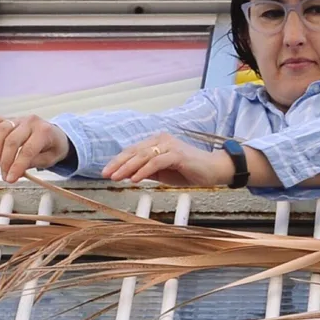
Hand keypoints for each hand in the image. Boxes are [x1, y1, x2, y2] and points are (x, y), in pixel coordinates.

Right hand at [0, 114, 70, 182]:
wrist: (57, 135)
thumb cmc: (53, 147)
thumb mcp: (50, 159)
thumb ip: (33, 163)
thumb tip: (16, 171)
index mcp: (44, 131)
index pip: (27, 150)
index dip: (17, 166)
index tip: (10, 178)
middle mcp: (31, 122)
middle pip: (12, 141)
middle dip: (6, 161)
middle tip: (5, 175)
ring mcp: (19, 118)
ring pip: (2, 130)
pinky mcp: (10, 119)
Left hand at [102, 134, 232, 186]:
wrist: (214, 170)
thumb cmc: (190, 170)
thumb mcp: (163, 172)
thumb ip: (147, 171)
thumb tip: (128, 174)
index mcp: (158, 142)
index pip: (133, 150)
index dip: (118, 161)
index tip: (107, 171)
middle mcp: (162, 140)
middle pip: (135, 151)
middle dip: (118, 163)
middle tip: (106, 174)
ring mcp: (170, 146)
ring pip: (143, 156)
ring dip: (128, 167)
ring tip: (117, 177)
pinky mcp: (177, 154)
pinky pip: (156, 163)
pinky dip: (144, 171)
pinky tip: (135, 179)